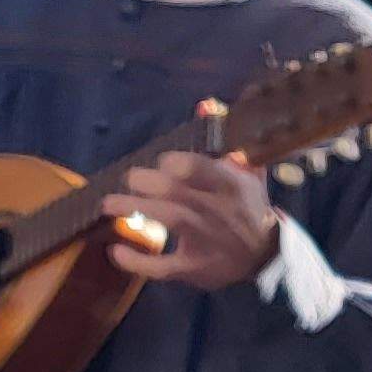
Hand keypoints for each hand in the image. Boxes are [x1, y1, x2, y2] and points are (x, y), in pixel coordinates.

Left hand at [104, 148, 281, 290]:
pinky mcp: (193, 268)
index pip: (200, 168)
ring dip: (134, 209)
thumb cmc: (248, 205)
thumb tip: (204, 104)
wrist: (264, 256)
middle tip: (128, 179)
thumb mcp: (247, 171)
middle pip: (176, 191)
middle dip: (146, 182)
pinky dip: (137, 261)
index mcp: (229, 184)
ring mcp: (205, 241)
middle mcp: (216, 210)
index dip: (176, 163)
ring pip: (168, 220)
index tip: (162, 161)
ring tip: (107, 204)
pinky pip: (163, 267)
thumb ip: (223, 138)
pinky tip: (115, 251)